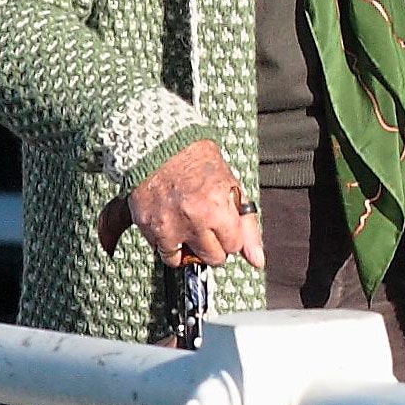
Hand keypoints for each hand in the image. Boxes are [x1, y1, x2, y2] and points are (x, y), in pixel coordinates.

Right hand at [126, 138, 264, 271]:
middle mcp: (194, 220)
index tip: (224, 226)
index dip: (230, 235)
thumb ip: (246, 225)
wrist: (158, 144)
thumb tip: (257, 260)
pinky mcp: (147, 226)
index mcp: (218, 208)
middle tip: (206, 227)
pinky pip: (160, 251)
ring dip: (186, 248)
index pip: (234, 246)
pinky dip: (165, 242)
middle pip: (212, 258)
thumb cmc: (196, 159)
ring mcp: (168, 226)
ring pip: (182, 260)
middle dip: (212, 246)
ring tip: (186, 226)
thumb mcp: (230, 185)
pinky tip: (169, 222)